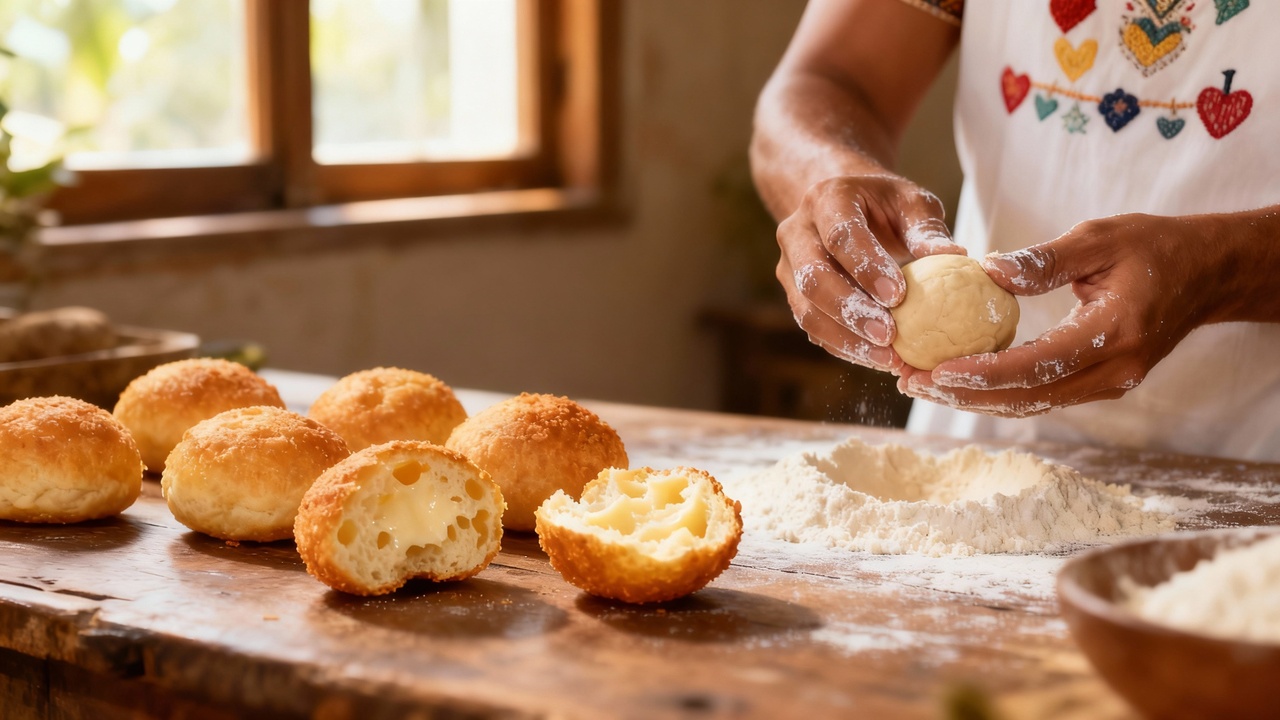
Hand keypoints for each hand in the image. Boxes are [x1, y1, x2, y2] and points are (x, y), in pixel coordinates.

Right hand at [777, 174, 963, 373]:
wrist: (843, 206)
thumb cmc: (884, 205)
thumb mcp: (911, 203)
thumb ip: (926, 228)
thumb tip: (953, 255)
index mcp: (826, 200)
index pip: (840, 236)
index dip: (866, 267)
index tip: (898, 296)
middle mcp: (797, 233)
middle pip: (813, 278)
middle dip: (851, 311)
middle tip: (889, 336)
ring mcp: (789, 267)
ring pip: (806, 310)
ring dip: (846, 339)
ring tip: (888, 358)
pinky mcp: (794, 295)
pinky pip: (812, 328)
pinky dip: (843, 347)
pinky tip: (876, 358)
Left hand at [898, 212, 1222, 416]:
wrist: (1207, 274)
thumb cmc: (1153, 246)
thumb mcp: (1099, 236)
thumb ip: (1045, 260)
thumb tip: (985, 270)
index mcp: (1116, 332)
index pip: (1039, 364)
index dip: (984, 372)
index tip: (936, 369)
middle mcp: (1115, 370)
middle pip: (1029, 396)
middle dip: (965, 394)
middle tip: (910, 381)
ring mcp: (1111, 383)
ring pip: (1033, 404)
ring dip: (976, 399)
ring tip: (921, 384)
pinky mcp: (1102, 384)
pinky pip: (1043, 395)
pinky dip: (1000, 392)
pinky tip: (959, 380)